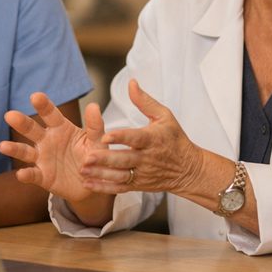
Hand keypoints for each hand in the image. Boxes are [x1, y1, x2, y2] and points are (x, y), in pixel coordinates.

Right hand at [0, 92, 103, 202]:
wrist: (93, 183)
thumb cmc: (94, 157)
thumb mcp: (97, 141)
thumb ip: (95, 126)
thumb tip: (93, 106)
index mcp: (61, 129)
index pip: (51, 114)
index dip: (43, 105)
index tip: (35, 96)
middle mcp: (48, 141)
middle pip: (32, 130)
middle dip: (21, 123)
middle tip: (10, 115)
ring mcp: (43, 159)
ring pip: (25, 152)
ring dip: (14, 149)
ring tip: (3, 146)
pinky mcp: (43, 176)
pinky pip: (33, 175)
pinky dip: (26, 175)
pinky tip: (21, 174)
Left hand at [80, 80, 206, 195]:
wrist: (188, 169)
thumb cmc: (175, 139)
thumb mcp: (164, 116)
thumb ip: (145, 101)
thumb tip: (131, 83)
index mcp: (152, 139)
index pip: (135, 138)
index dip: (121, 137)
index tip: (106, 136)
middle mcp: (146, 158)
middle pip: (124, 159)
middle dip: (105, 159)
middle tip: (87, 157)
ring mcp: (142, 173)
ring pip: (120, 175)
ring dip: (101, 174)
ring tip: (83, 170)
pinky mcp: (138, 184)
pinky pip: (120, 188)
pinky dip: (104, 188)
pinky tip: (89, 184)